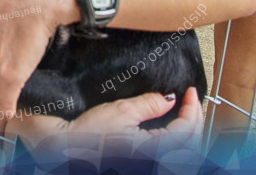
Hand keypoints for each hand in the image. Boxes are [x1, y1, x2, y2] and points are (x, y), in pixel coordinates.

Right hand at [22, 87, 202, 161]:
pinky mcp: (136, 161)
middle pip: (189, 144)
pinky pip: (166, 154)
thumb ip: (149, 105)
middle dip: (195, 121)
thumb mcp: (120, 112)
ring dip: (187, 133)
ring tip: (184, 114)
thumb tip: (169, 99)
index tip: (191, 92)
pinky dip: (175, 141)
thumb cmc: (84, 135)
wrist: (60, 148)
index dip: (193, 108)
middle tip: (192, 101)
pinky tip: (169, 128)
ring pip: (181, 152)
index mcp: (153, 151)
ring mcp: (146, 163)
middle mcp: (153, 161)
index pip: (188, 131)